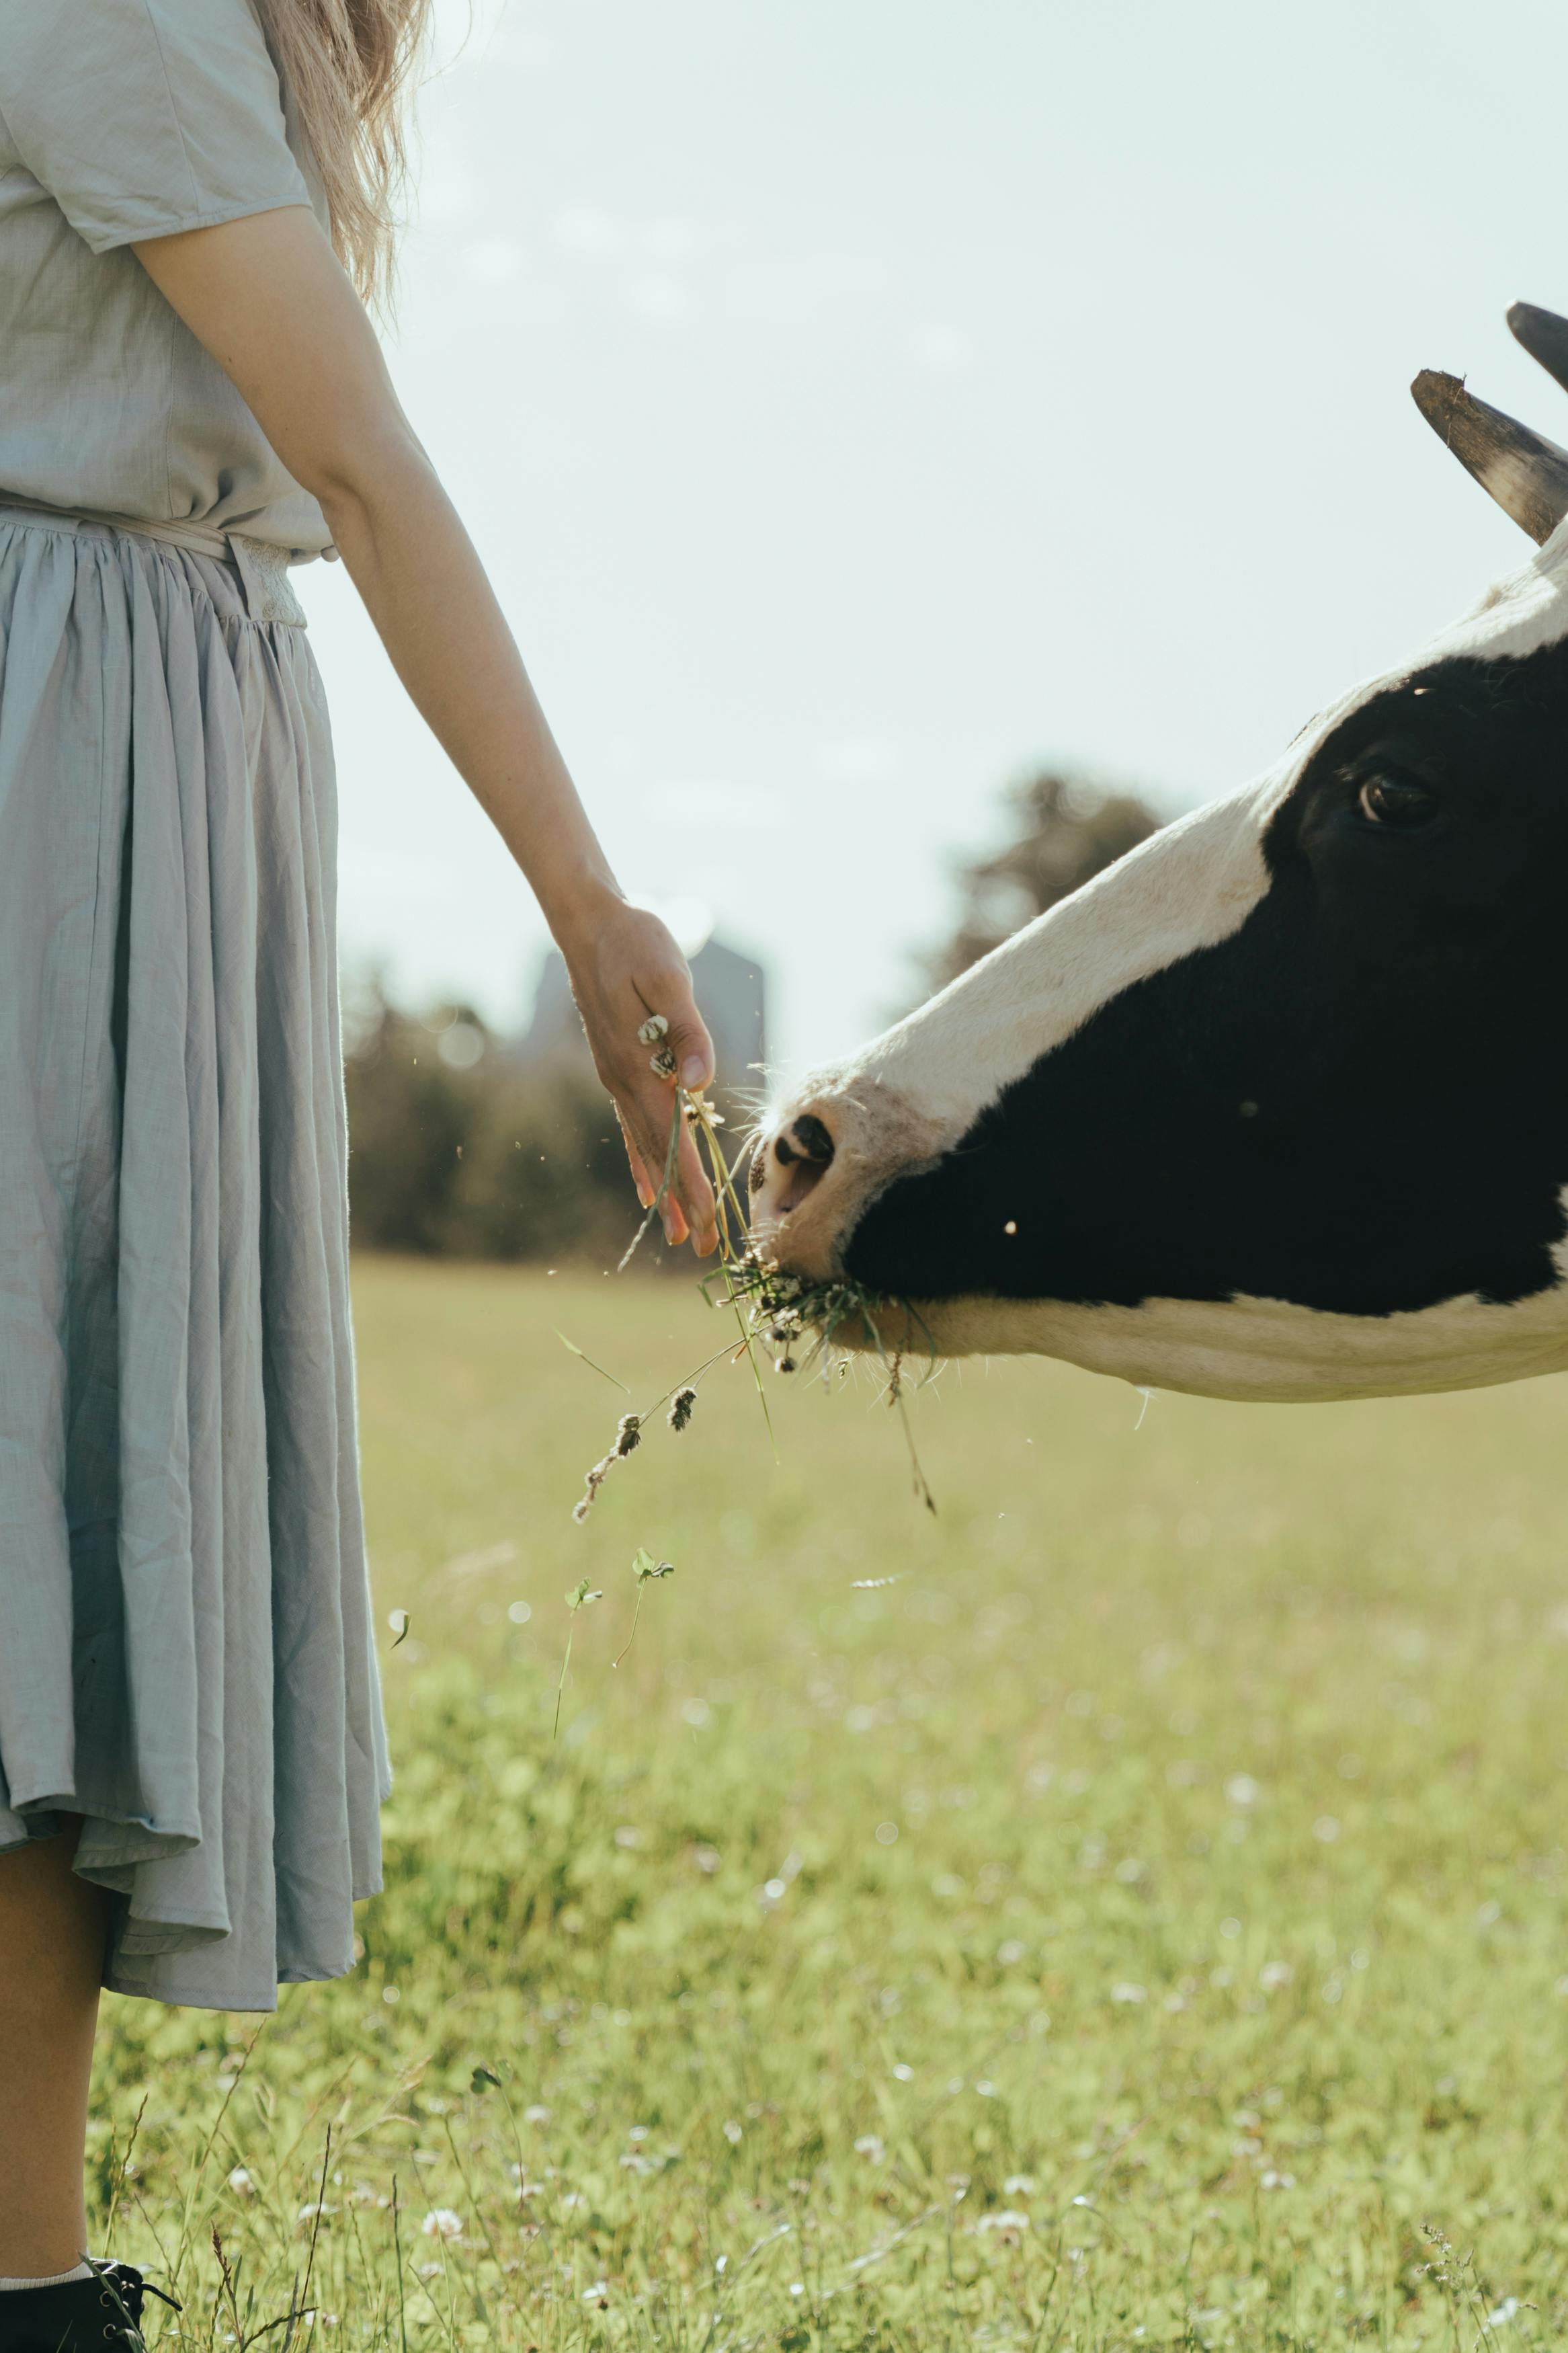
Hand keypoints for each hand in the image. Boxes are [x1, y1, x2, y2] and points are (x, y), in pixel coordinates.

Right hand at [562, 901, 718, 1252]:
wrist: (590, 923)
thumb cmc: (635, 941)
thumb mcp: (668, 977)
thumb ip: (688, 1031)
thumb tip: (702, 1082)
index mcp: (640, 1066)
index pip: (672, 1138)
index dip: (691, 1183)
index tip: (706, 1224)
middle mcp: (624, 1081)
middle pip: (658, 1155)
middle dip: (680, 1202)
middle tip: (699, 1248)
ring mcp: (615, 1077)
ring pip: (643, 1147)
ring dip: (662, 1191)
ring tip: (675, 1232)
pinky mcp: (615, 1067)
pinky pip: (630, 1126)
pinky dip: (642, 1161)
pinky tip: (646, 1187)